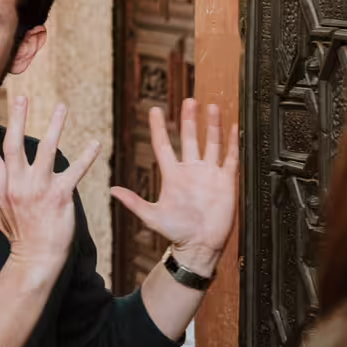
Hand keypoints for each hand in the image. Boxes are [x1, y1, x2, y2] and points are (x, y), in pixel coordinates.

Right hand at [0, 99, 99, 284]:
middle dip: (17, 119)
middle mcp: (17, 184)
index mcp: (2, 187)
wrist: (37, 259)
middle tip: (21, 97)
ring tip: (62, 107)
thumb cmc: (19, 236)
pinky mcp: (60, 196)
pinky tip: (96, 142)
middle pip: (14, 145)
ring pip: (46, 151)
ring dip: (55, 127)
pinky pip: (75, 172)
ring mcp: (39, 189)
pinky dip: (87, 157)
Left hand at [111, 99, 239, 274]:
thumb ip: (134, 202)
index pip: (164, 145)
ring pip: (211, 143)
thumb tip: (112, 191)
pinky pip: (230, 158)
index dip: (159, 128)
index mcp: (173, 175)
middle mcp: (191, 170)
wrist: (200, 247)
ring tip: (211, 106)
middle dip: (189, 119)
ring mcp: (209, 174)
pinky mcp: (226, 181)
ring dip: (212, 125)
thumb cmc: (176, 233)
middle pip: (190, 138)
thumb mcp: (152, 216)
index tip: (154, 110)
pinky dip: (232, 143)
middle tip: (188, 100)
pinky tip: (235, 127)